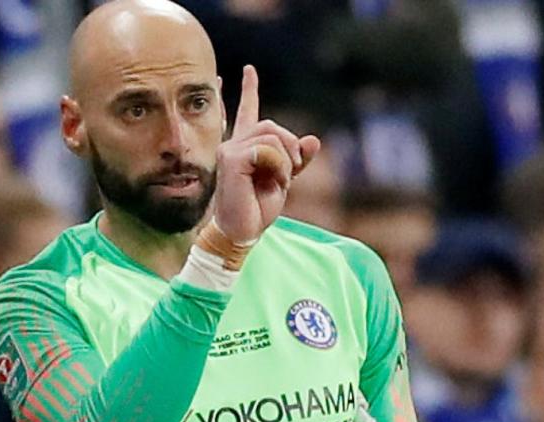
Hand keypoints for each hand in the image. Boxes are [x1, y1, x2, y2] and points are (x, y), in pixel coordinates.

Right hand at [213, 65, 320, 243]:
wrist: (242, 230)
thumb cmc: (257, 208)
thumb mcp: (284, 180)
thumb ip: (297, 159)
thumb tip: (313, 140)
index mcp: (245, 147)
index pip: (248, 111)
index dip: (250, 89)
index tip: (249, 69)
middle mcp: (234, 144)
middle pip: (272, 125)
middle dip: (291, 147)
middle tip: (289, 173)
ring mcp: (230, 150)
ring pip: (272, 136)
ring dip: (286, 160)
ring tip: (278, 181)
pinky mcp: (231, 160)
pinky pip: (267, 150)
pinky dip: (279, 166)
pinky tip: (271, 182)